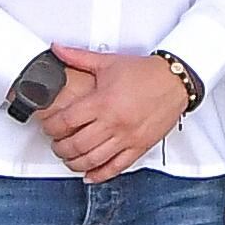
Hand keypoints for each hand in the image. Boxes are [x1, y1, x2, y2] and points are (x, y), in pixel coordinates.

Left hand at [39, 46, 192, 182]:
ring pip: (93, 160)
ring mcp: (127, 137)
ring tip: (69, 158)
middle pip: (76, 145)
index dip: (51, 128)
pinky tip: (90, 175)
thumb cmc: (145, 73)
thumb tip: (57, 49)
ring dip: (75, 163)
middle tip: (56, 144)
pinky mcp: (139, 146)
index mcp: (103, 102)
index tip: (48, 127)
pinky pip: (116, 167)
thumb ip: (78, 57)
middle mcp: (114, 122)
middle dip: (60, 148)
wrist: (176, 81)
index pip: (67, 122)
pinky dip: (100, 175)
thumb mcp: (108, 62)